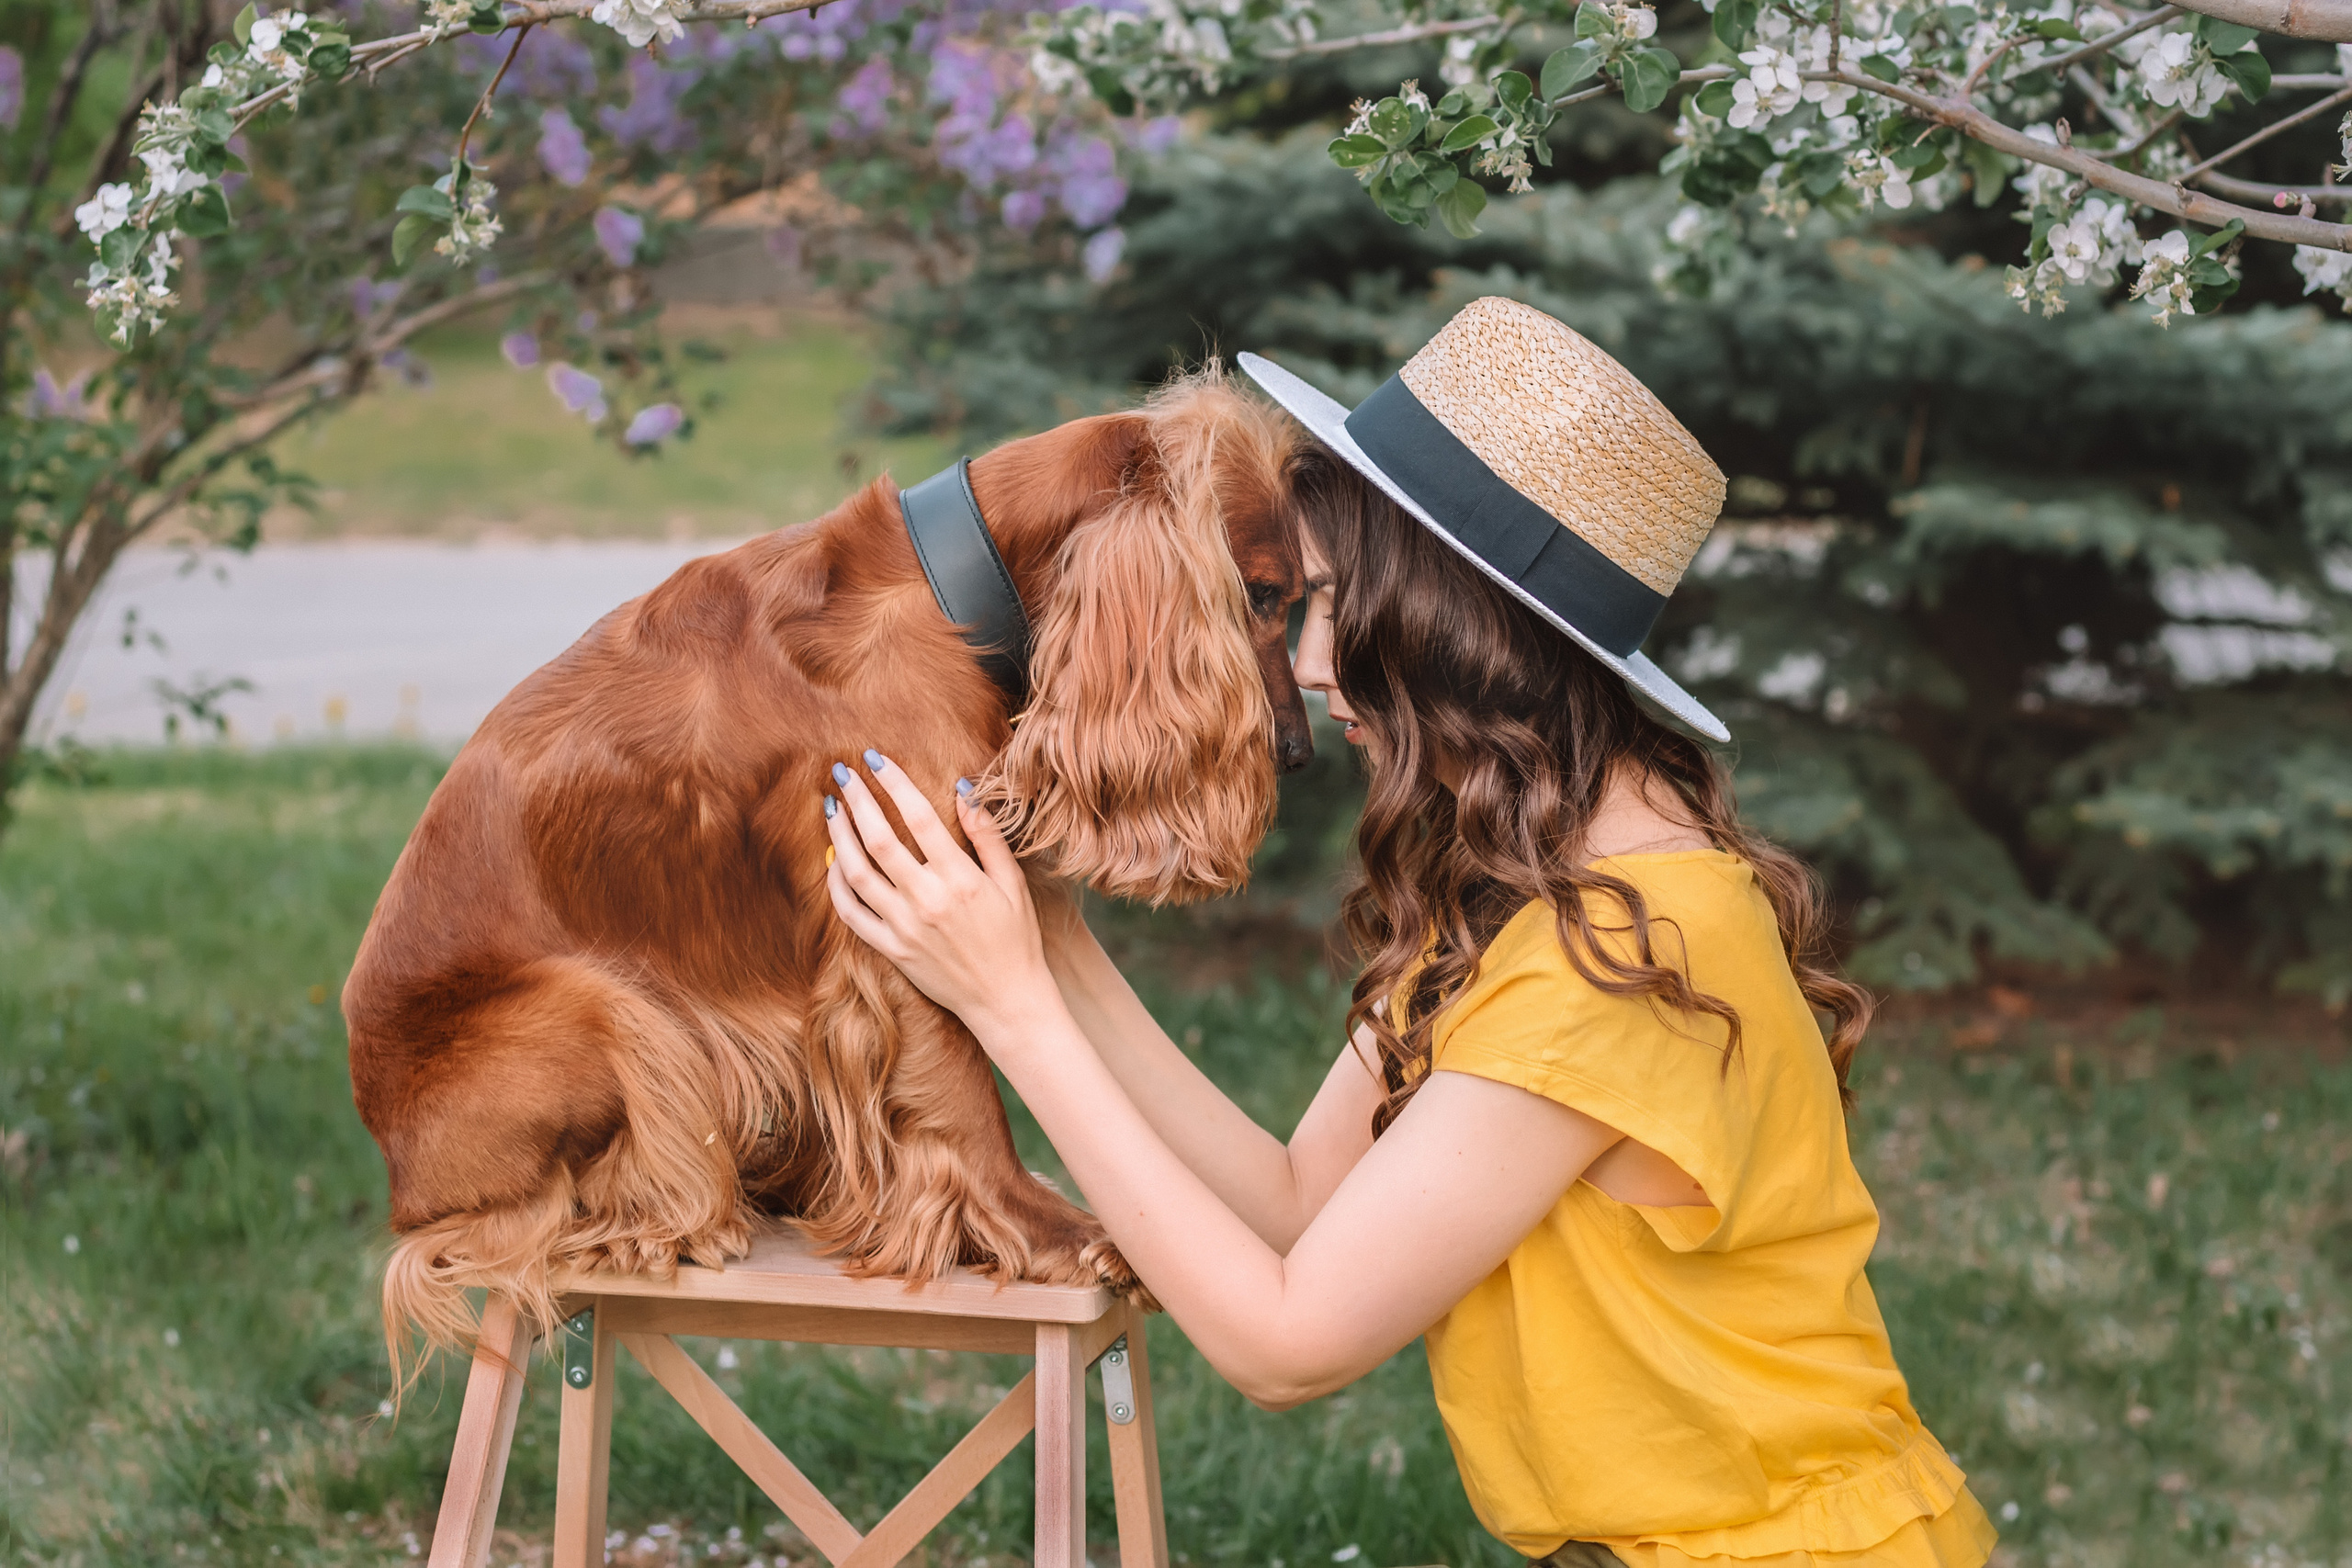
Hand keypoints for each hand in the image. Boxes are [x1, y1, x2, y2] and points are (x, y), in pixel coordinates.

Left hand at [823, 751, 1058, 1034]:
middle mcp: (928, 900)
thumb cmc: (1016, 938)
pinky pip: (851, 914)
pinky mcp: (892, 950)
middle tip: (842, 773)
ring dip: (839, 836)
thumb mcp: (1012, 883)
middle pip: (878, 839)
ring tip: (832, 809)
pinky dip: (837, 885)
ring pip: (857, 873)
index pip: (918, 817)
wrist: (1006, 1000)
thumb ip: (987, 835)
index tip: (875, 758)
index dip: (894, 782)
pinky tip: (833, 862)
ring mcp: (905, 927)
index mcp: (961, 879)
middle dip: (857, 800)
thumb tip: (963, 788)